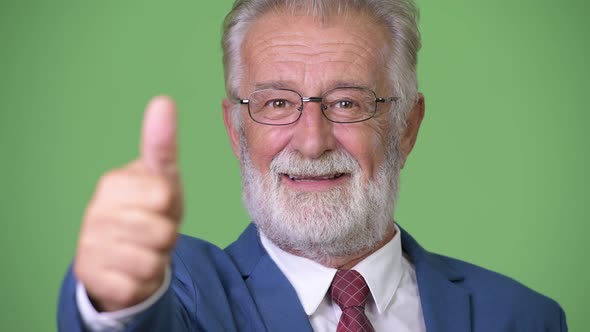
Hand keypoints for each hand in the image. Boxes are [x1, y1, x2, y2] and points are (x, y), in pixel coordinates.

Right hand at [74, 96, 182, 311]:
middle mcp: (96, 211)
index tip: (158, 203)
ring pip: (152, 260)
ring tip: (143, 249)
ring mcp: (90, 244)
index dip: (170, 206)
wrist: (124, 255)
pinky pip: (137, 283)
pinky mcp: (90, 275)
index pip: (164, 195)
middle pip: (163, 231)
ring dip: (156, 259)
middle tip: (152, 231)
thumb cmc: (149, 211)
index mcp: (114, 182)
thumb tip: (163, 101)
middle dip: (166, 235)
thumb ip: (162, 144)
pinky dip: (142, 280)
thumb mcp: (163, 179)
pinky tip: (129, 270)